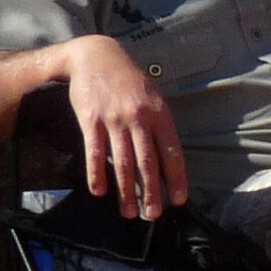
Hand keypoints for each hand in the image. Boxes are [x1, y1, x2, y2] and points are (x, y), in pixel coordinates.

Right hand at [62, 34, 189, 219]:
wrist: (95, 56)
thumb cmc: (129, 81)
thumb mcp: (154, 97)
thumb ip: (160, 126)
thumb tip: (167, 158)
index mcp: (160, 115)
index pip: (173, 153)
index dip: (176, 178)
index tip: (179, 200)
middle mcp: (139, 119)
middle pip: (148, 162)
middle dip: (151, 192)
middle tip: (152, 215)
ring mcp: (115, 120)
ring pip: (123, 162)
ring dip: (126, 190)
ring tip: (128, 212)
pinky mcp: (91, 120)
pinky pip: (95, 152)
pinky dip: (97, 173)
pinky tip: (100, 191)